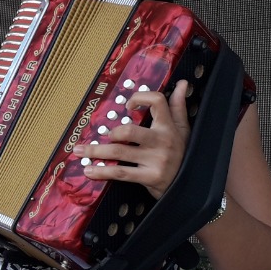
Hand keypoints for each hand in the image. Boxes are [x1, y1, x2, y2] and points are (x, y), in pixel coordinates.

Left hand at [72, 80, 191, 198]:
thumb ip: (178, 106)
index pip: (156, 102)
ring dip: (95, 151)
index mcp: (169, 126)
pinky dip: (102, 171)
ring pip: (119, 152)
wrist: (191, 186)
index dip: (140, 98)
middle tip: (101, 136)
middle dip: (110, 133)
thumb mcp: (184, 130)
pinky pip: (121, 173)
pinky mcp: (150, 177)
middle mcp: (162, 141)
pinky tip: (89, 170)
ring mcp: (156, 160)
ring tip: (78, 151)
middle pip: (129, 131)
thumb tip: (181, 83)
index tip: (127, 105)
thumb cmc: (183, 153)